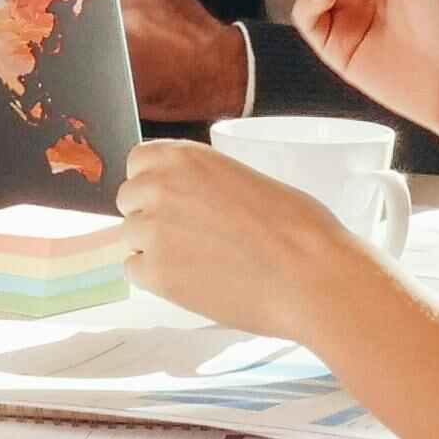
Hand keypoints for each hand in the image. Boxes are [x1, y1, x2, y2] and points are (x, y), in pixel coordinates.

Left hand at [118, 137, 372, 339]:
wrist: (310, 274)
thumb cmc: (297, 227)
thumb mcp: (245, 180)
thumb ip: (205, 185)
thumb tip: (190, 205)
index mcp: (185, 157)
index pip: (137, 161)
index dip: (151, 181)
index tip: (168, 197)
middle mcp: (160, 186)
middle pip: (128, 199)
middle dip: (150, 215)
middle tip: (187, 235)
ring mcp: (153, 231)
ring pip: (129, 237)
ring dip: (153, 248)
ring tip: (197, 261)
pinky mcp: (155, 273)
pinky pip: (135, 271)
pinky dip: (156, 278)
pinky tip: (191, 281)